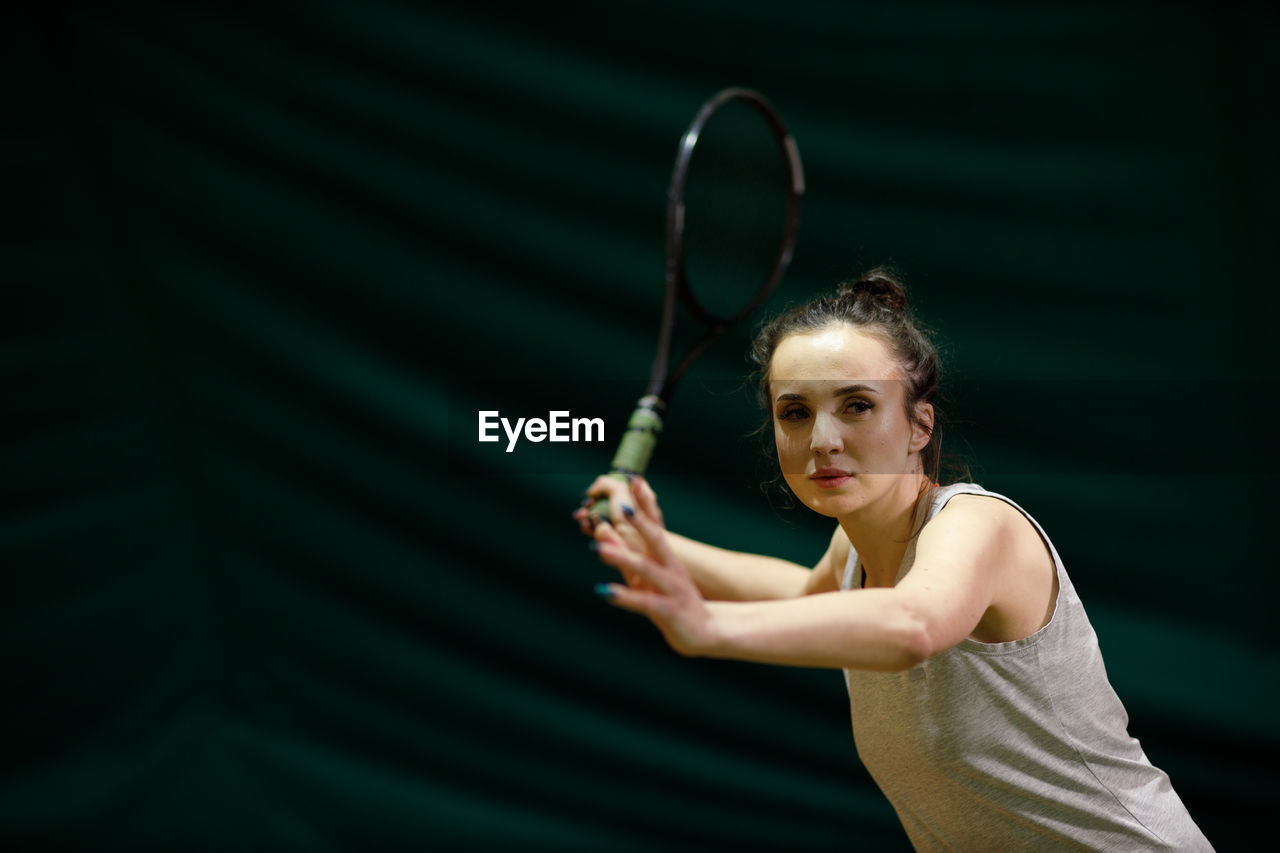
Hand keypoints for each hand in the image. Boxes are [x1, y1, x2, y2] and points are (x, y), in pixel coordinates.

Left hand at [591, 478, 715, 657]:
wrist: (706, 634)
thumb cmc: (673, 601)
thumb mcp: (649, 576)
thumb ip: (627, 554)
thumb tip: (602, 530)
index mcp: (666, 558)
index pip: (656, 525)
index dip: (646, 503)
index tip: (635, 480)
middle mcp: (671, 569)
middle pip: (657, 540)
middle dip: (641, 522)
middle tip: (623, 505)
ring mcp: (671, 589)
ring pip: (647, 570)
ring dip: (623, 558)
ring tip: (599, 549)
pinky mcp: (668, 611)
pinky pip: (644, 602)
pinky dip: (625, 596)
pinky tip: (605, 591)